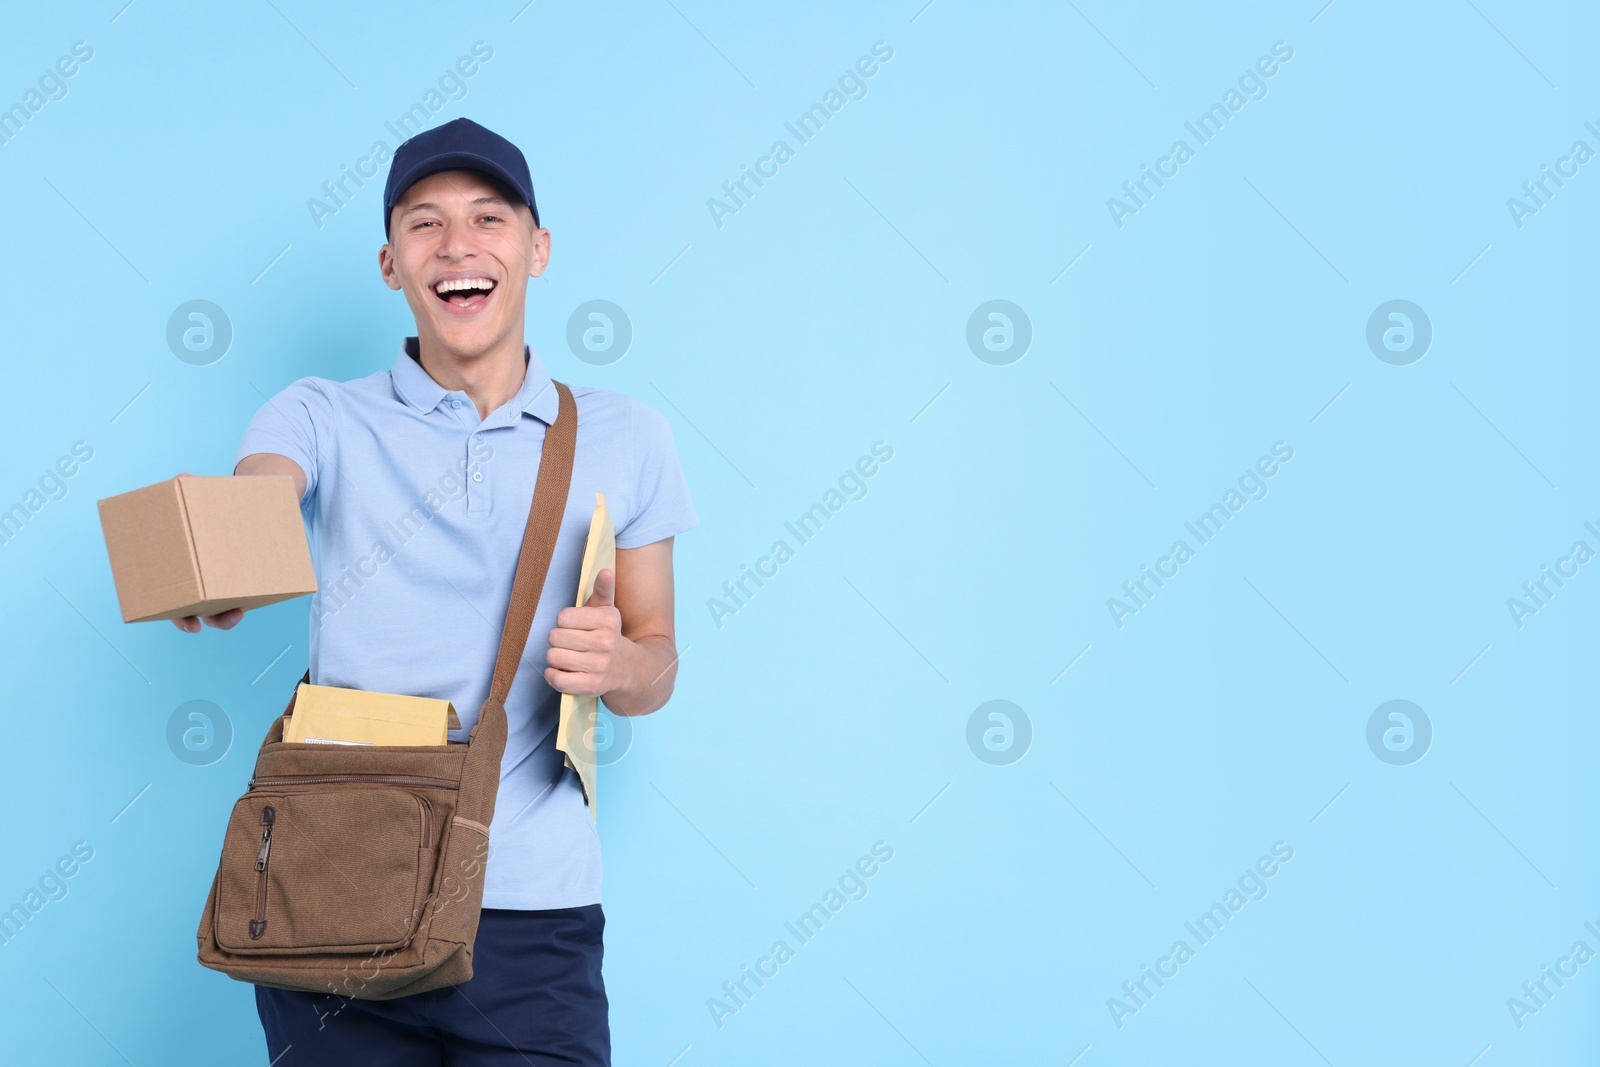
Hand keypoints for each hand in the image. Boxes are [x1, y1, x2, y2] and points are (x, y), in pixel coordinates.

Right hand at [168, 471, 246, 633]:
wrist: (251, 496)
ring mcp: (229, 581)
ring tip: (237, 612)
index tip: (189, 622)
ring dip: (225, 618)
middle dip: (199, 621)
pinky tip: (259, 595)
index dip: (177, 617)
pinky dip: (252, 599)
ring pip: (223, 610)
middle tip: (200, 625)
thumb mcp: (197, 491)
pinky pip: (251, 594)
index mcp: (184, 569)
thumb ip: (185, 485)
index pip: (174, 602)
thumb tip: (180, 478)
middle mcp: (205, 581)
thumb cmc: (212, 498)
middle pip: (199, 612)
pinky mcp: (254, 575)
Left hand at [544, 568, 623, 697]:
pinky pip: (557, 679)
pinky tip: (562, 671)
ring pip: (553, 657)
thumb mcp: (607, 612)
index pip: (563, 617)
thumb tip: (605, 571)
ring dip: (555, 658)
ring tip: (568, 657)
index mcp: (608, 621)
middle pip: (554, 637)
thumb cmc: (609, 636)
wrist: (629, 669)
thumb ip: (603, 590)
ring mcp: (598, 666)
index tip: (575, 627)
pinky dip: (553, 675)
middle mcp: (605, 643)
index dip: (564, 622)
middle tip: (570, 644)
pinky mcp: (591, 686)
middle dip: (558, 640)